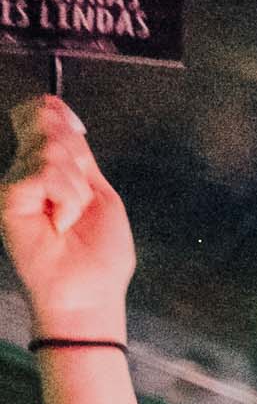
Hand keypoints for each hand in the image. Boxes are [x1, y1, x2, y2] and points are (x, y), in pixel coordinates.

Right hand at [4, 99, 136, 338]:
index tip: (78, 130)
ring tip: (71, 218)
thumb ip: (77, 156)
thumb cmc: (100, 253)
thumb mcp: (98, 193)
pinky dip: (67, 199)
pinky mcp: (8, 197)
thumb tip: (58, 111)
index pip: (41, 115)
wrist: (91, 292)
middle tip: (80, 200)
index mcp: (49, 168)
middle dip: (75, 158)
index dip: (58, 114)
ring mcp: (14, 183)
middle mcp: (26, 171)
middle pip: (45, 124)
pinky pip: (44, 173)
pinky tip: (61, 223)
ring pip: (49, 150)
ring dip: (76, 188)